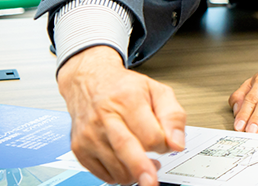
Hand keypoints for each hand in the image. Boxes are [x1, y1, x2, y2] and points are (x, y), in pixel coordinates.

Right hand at [57, 46, 185, 185]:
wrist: (89, 82)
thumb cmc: (123, 87)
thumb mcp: (157, 91)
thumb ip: (173, 116)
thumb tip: (177, 144)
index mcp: (127, 100)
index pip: (151, 134)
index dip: (163, 144)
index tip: (166, 143)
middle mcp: (105, 117)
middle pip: (125, 149)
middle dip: (141, 169)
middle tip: (151, 181)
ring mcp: (90, 134)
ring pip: (116, 167)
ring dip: (135, 172)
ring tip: (143, 160)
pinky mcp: (80, 149)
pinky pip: (103, 174)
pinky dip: (118, 175)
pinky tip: (126, 162)